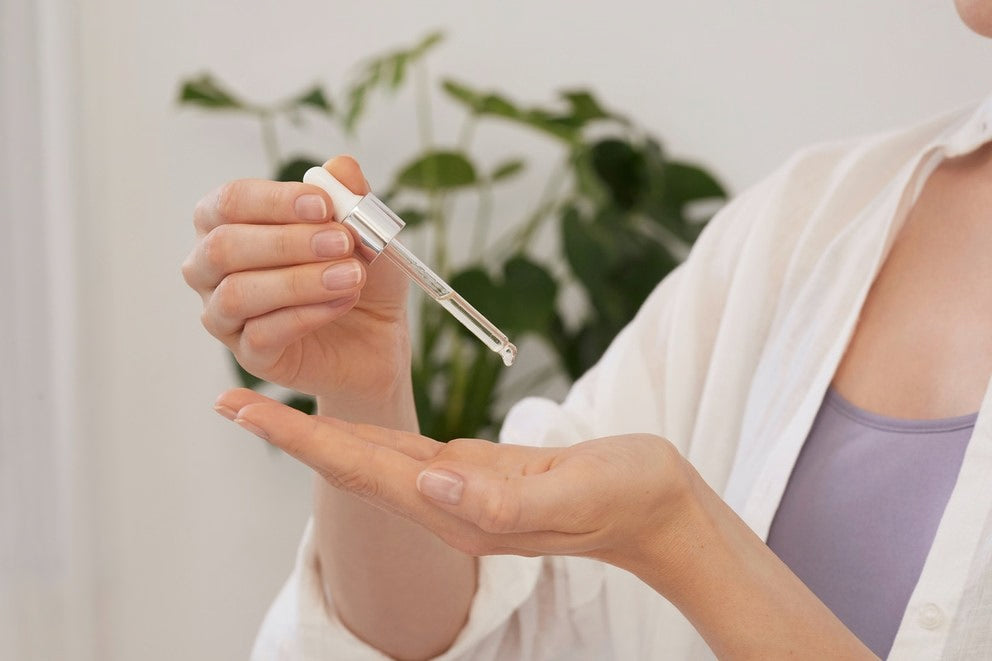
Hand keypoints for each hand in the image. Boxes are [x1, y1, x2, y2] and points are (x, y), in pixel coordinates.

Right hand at [182, 156, 410, 400]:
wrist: (378, 337)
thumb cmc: (357, 273)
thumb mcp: (366, 231)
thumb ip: (351, 196)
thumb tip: (340, 167)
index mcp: (228, 223)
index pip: (230, 201)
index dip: (274, 200)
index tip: (324, 204)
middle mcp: (212, 268)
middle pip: (223, 246)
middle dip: (287, 241)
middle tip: (342, 242)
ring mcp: (224, 315)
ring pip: (238, 293)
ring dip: (300, 281)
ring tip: (352, 275)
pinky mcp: (248, 355)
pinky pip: (261, 334)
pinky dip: (306, 315)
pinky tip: (342, 303)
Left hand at [215, 390, 877, 658]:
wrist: (658, 509)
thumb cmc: (630, 495)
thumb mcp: (578, 489)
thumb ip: (504, 496)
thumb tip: (429, 480)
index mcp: (463, 506)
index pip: (363, 468)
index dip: (301, 438)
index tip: (243, 408)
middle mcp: (447, 500)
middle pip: (351, 463)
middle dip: (289, 433)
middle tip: (228, 397)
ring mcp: (458, 488)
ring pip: (372, 457)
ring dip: (317, 431)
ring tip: (269, 404)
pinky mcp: (474, 473)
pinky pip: (405, 450)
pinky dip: (366, 429)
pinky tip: (348, 419)